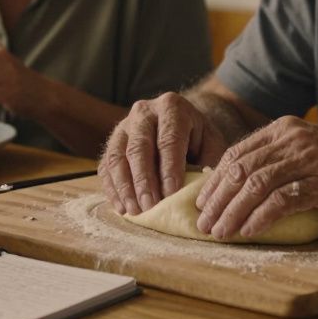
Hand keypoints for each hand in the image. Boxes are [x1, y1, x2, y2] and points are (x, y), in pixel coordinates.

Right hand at [99, 92, 228, 215]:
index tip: (171, 194)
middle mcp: (143, 112)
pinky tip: (122, 208)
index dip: (169, 168)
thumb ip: (207, 164)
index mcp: (171, 107)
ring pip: (117, 157)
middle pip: (139, 147)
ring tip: (135, 211)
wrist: (179, 124)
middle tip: (150, 206)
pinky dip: (112, 189)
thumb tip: (199, 192)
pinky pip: (106, 166)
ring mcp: (123, 126)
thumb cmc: (198, 139)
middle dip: (144, 180)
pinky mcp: (112, 143)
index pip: (168, 139)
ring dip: (125, 187)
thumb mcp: (211, 144)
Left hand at [194, 118, 317, 238]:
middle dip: (217, 199)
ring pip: (256, 185)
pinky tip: (249, 230)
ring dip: (233, 212)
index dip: (215, 180)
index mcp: (283, 129)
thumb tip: (238, 184)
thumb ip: (277, 159)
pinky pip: (282, 200)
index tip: (201, 202)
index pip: (237, 153)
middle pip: (242, 169)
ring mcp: (308, 159)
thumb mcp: (307, 150)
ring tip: (220, 232)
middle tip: (203, 223)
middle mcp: (292, 139)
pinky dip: (260, 217)